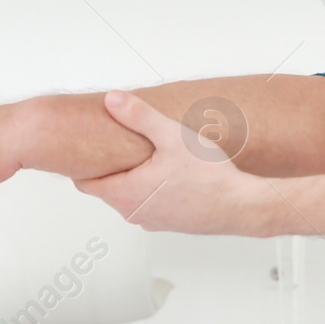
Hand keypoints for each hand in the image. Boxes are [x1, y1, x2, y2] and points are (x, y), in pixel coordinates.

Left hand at [74, 90, 269, 235]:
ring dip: (133, 178)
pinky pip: (149, 204)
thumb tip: (112, 100)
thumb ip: (139, 116)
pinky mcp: (169, 224)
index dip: (84, 162)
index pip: (84, 182)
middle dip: (111, 166)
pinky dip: (152, 190)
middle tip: (123, 143)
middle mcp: (133, 212)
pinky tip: (172, 174)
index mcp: (125, 193)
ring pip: (129, 197)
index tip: (90, 146)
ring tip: (152, 156)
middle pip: (106, 188)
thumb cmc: (209, 176)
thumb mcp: (172, 136)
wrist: (241, 207)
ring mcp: (151, 221)